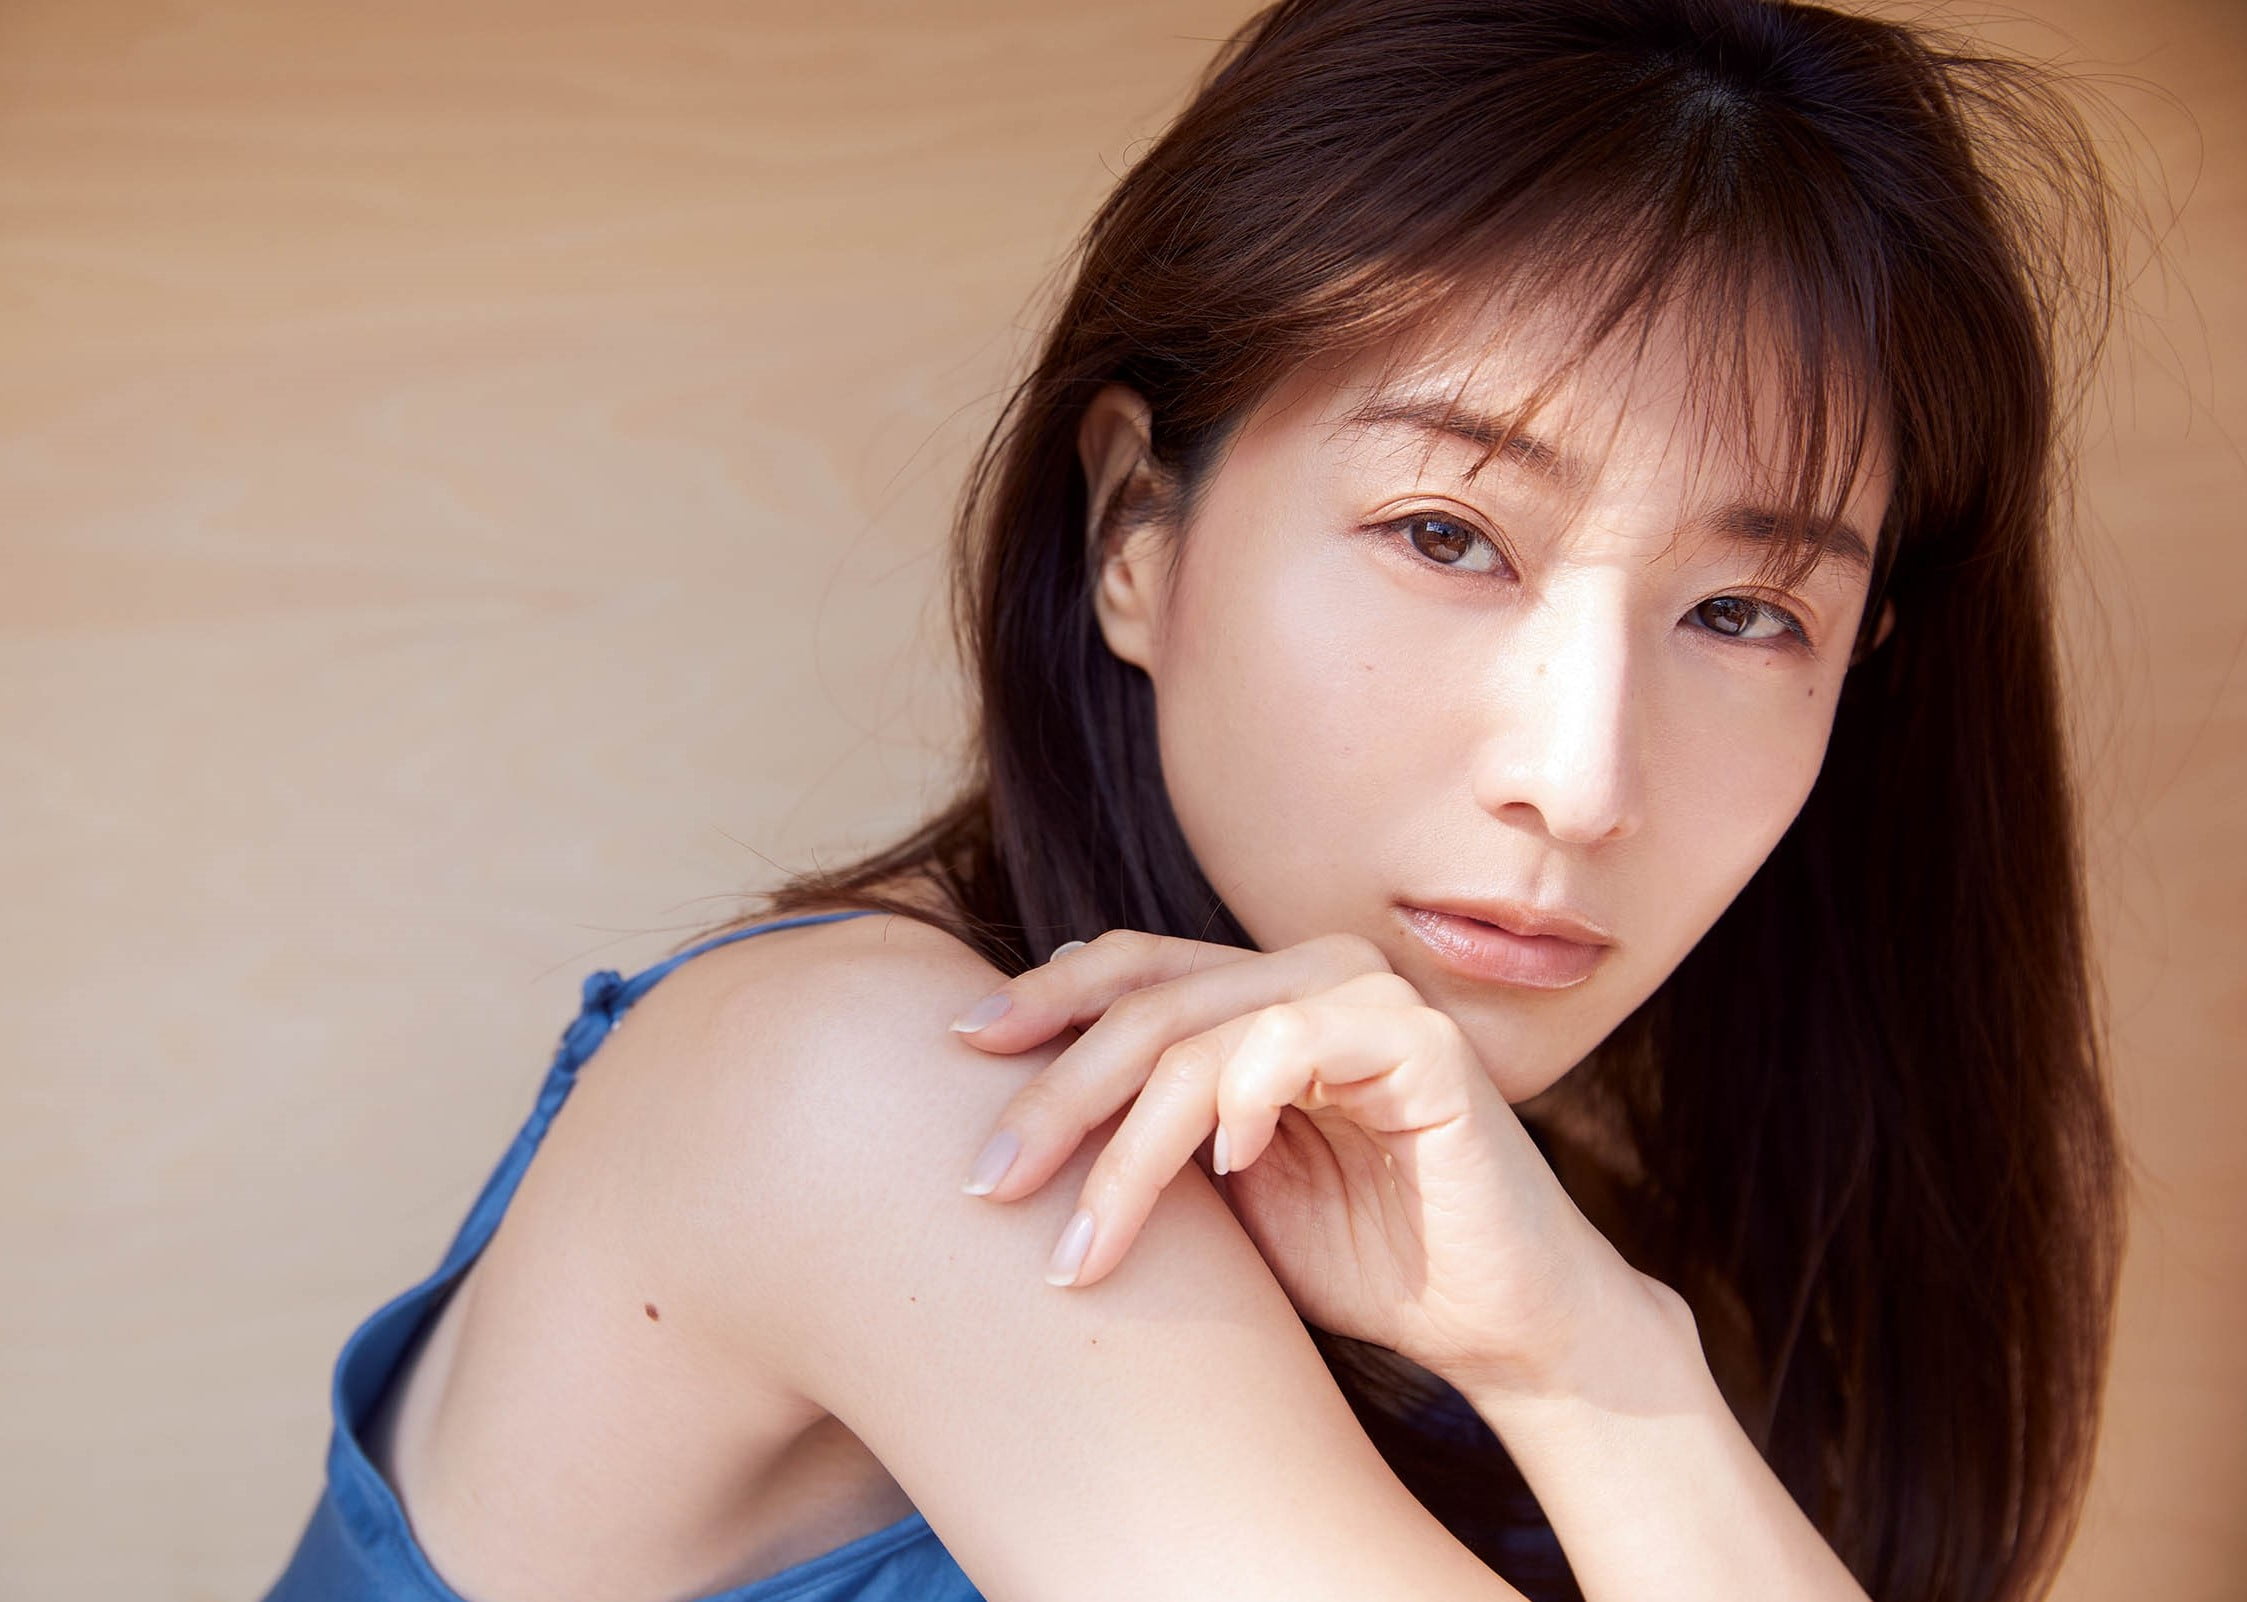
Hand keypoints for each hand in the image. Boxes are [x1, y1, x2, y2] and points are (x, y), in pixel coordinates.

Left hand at [949, 927, 1652, 1400]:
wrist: (1497, 1325)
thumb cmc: (1361, 1259)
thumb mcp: (1218, 1196)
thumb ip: (1145, 1136)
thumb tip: (1009, 1121)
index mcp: (1260, 996)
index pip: (1130, 968)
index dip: (1040, 998)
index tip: (956, 1051)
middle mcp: (1308, 975)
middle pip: (1144, 1003)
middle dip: (1054, 1097)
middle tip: (990, 1186)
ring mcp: (1368, 997)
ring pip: (1200, 1037)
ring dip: (1125, 1146)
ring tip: (1082, 1246)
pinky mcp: (1420, 1041)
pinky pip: (1295, 1041)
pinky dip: (1243, 1101)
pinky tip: (1228, 1171)